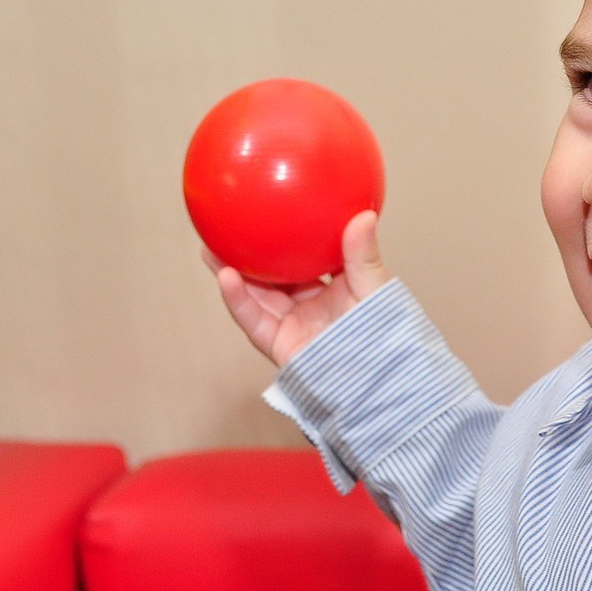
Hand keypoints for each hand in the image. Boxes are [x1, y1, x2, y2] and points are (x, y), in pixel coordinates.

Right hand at [207, 210, 389, 366]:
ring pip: (256, 295)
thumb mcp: (374, 291)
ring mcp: (293, 324)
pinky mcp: (279, 345)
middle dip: (251, 252)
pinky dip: (238, 300)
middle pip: (274, 274)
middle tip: (229, 224)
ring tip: (209, 247)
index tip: (275, 209)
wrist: (373, 382)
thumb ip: (364, 256)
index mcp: (336, 287)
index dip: (291, 234)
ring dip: (232, 272)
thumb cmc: (382, 338)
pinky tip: (225, 277)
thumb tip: (364, 213)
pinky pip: (254, 320)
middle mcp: (311, 304)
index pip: (310, 255)